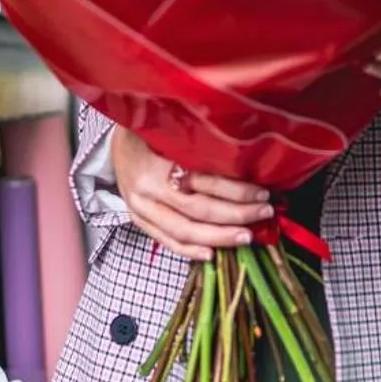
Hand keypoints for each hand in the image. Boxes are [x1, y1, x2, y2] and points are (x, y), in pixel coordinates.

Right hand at [111, 127, 275, 260]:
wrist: (116, 142)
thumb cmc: (150, 131)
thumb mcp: (172, 127)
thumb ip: (200, 142)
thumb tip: (246, 154)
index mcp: (159, 161)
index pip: (205, 182)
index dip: (237, 190)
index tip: (263, 193)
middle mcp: (148, 188)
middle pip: (198, 210)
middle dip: (236, 215)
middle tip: (264, 213)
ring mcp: (140, 208)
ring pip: (183, 230)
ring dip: (219, 236)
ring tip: (246, 236)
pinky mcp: (138, 220)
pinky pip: (165, 241)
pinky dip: (189, 251)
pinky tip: (212, 255)